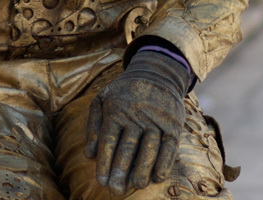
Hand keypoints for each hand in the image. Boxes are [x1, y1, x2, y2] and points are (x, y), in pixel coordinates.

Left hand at [85, 50, 188, 192]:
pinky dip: (164, 163)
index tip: (101, 181)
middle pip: (128, 147)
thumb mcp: (103, 100)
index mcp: (116, 109)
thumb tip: (89, 155)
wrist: (156, 73)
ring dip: (142, 169)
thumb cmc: (124, 92)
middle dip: (121, 170)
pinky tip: (157, 177)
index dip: (104, 162)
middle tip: (115, 190)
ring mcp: (156, 119)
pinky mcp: (173, 124)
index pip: (109, 140)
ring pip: (149, 148)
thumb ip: (94, 126)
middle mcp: (136, 114)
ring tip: (135, 185)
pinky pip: (169, 146)